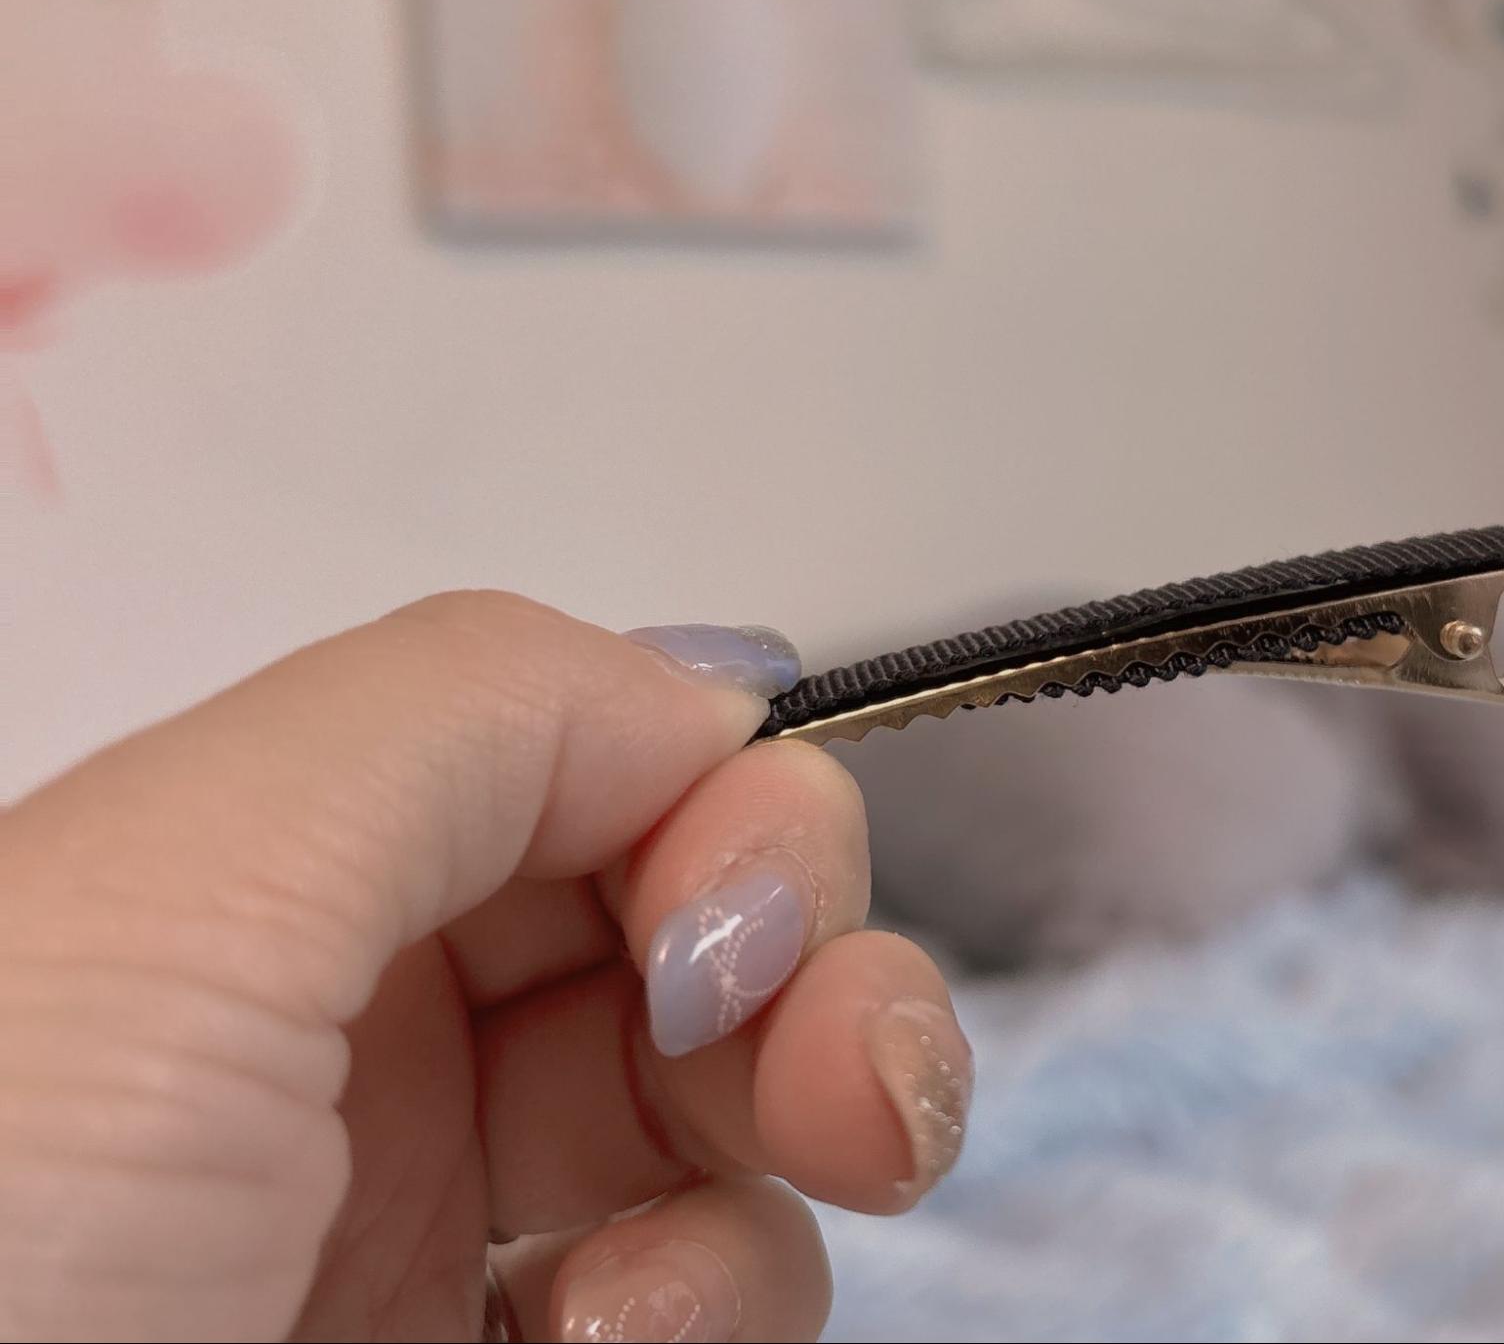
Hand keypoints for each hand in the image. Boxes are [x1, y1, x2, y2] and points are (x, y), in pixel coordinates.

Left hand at [0, 594, 971, 1341]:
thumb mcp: (180, 893)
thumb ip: (465, 709)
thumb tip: (719, 695)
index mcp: (285, 868)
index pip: (601, 760)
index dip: (725, 816)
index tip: (741, 932)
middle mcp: (363, 1029)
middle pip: (692, 928)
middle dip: (811, 984)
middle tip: (848, 1093)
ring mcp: (423, 1220)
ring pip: (727, 1117)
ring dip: (777, 1165)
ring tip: (660, 1292)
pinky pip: (688, 1294)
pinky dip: (707, 1306)